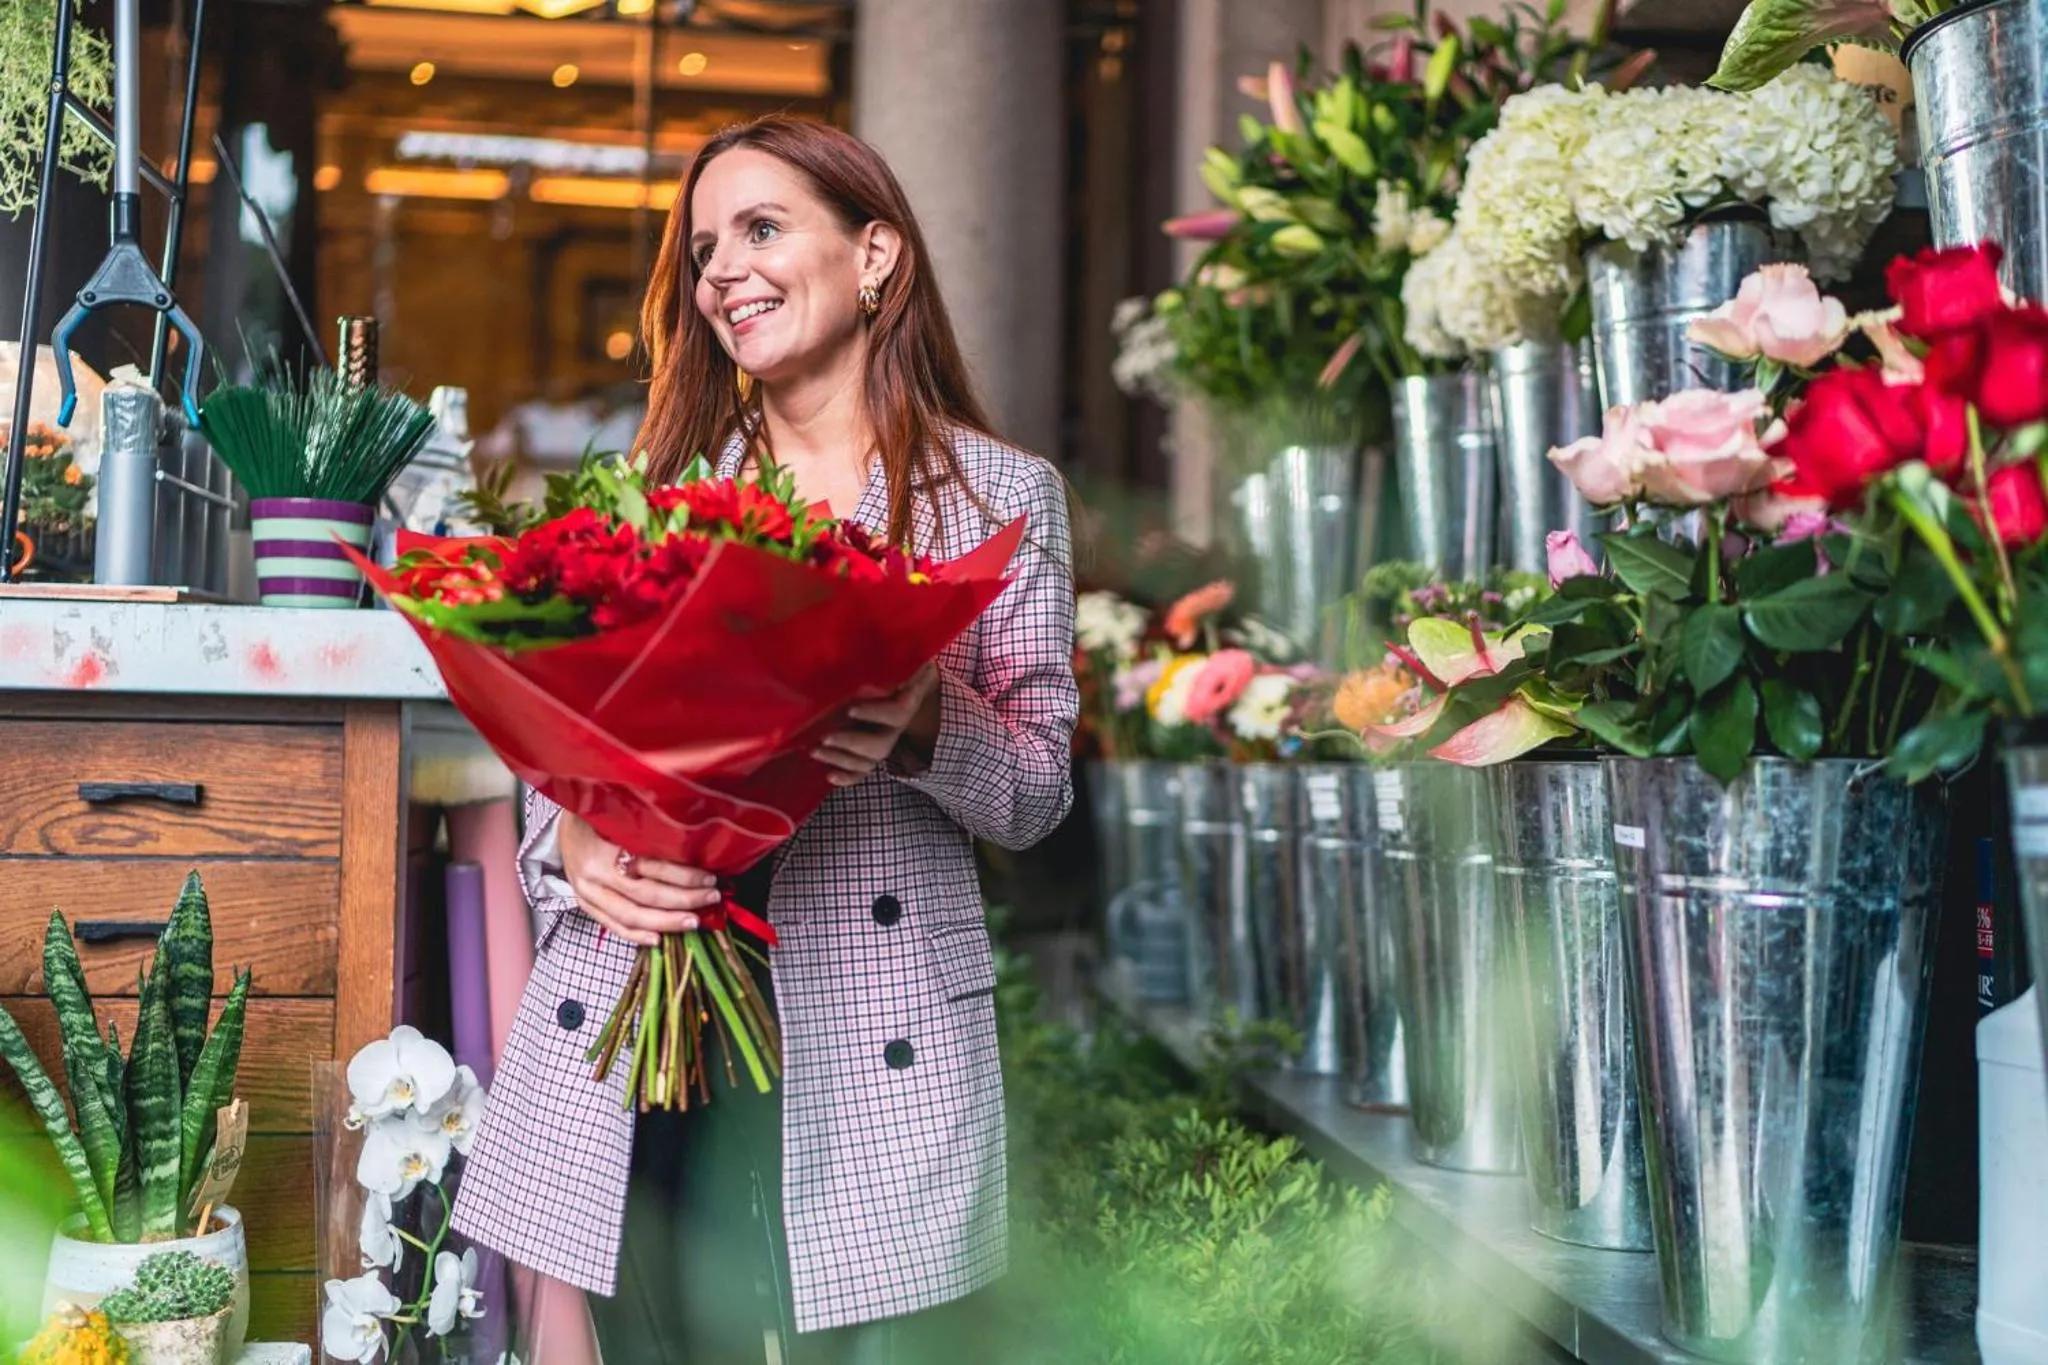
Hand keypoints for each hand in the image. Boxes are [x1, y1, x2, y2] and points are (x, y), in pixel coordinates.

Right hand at [558, 812, 722, 945]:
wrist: (563, 827)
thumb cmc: (597, 816)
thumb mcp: (619, 812)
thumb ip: (647, 827)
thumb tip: (693, 839)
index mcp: (606, 846)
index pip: (652, 867)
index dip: (684, 875)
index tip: (710, 878)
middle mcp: (595, 873)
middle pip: (645, 895)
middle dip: (683, 900)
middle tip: (711, 898)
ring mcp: (587, 893)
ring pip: (630, 915)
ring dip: (666, 921)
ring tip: (693, 921)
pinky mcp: (585, 905)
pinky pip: (612, 926)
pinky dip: (636, 936)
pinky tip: (659, 940)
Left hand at [814, 664, 940, 786]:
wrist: (909, 687)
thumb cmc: (895, 669)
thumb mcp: (898, 663)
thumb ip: (890, 662)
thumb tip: (871, 649)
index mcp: (905, 704)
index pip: (896, 714)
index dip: (874, 714)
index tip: (850, 710)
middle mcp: (896, 730)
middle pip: (880, 746)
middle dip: (850, 743)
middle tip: (825, 737)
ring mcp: (884, 744)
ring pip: (868, 762)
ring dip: (841, 759)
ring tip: (816, 752)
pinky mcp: (871, 755)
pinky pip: (862, 772)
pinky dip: (847, 778)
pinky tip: (829, 776)